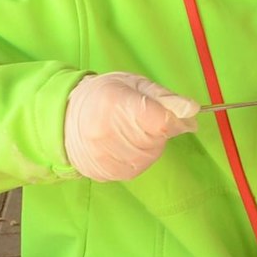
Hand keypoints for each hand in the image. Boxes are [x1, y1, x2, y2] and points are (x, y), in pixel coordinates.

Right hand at [64, 73, 198, 181]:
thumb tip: (192, 110)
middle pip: (157, 138)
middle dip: (161, 128)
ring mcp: (105, 157)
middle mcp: (107, 133)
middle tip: (143, 118)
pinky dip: (139, 156)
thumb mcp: (133, 83)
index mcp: (115, 104)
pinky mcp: (106, 173)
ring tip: (130, 129)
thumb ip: (164, 96)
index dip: (175, 117)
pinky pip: (138, 167)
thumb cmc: (103, 96)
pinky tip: (124, 143)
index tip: (177, 112)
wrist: (64, 119)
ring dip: (151, 143)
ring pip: (151, 154)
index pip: (160, 121)